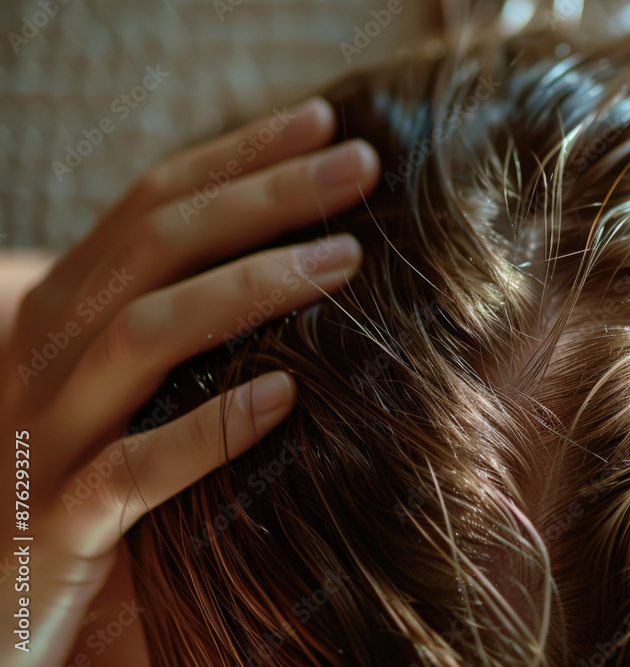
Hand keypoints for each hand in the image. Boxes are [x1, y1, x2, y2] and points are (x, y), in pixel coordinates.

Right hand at [0, 97, 379, 665]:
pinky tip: (285, 398)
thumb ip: (177, 324)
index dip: (237, 156)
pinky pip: (132, 468)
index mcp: (65, 311)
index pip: (152, 204)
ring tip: (347, 261)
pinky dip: (208, 430)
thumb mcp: (121, 383)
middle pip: (158, 244)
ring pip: (144, 334)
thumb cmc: (79, 476)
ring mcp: (46, 435)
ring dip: (249, 288)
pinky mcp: (58, 521)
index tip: (324, 124)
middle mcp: (47, 354)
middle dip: (265, 195)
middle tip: (363, 167)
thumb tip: (290, 263)